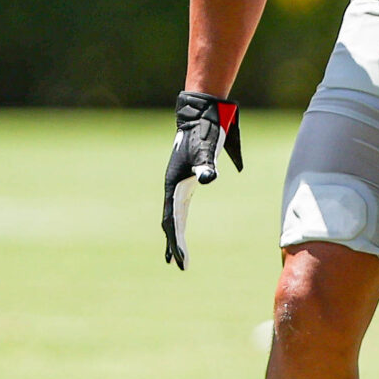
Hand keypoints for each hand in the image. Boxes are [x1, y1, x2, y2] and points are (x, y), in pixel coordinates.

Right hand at [162, 90, 242, 269]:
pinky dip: (179, 221)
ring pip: (174, 215)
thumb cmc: (205, 131)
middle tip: (180, 266)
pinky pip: (180, 207)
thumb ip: (207, 164)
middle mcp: (174, 186)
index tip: (180, 260)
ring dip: (174, 235)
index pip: (172, 220)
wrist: (203, 112)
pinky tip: (180, 227)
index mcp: (174, 184)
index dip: (175, 241)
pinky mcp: (188, 178)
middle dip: (174, 244)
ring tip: (175, 255)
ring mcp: (180, 182)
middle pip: (171, 222)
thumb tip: (208, 177)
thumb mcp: (207, 148)